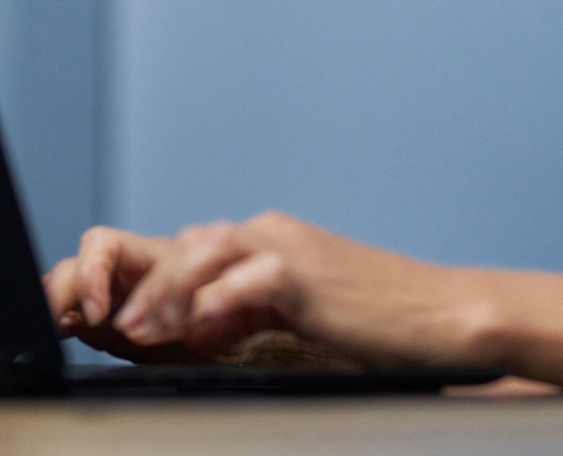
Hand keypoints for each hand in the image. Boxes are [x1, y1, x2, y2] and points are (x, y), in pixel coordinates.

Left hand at [44, 213, 494, 367]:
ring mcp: (294, 251)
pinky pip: (250, 280)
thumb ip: (251, 308)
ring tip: (143, 328)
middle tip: (120, 325)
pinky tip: (197, 328)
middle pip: (193, 247)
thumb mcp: (303, 311)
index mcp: (276, 239)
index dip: (159, 280)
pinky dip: (218, 301)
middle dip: (150, 285)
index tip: (130, 317)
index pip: (199, 248)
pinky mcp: (310, 277)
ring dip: (169, 292)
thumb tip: (199, 323)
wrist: (443, 314)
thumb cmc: (379, 319)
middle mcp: (279, 234)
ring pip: (209, 254)